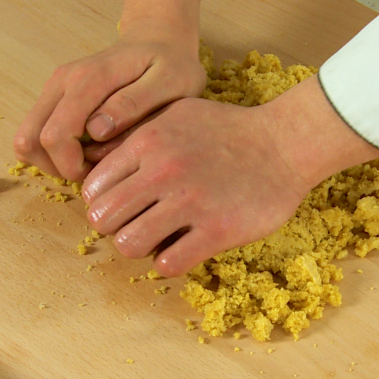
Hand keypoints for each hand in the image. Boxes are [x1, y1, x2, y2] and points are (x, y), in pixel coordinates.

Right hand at [12, 0, 207, 180]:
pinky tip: (89, 151)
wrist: (160, 40)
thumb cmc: (172, 65)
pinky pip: (38, 131)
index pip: (55, 135)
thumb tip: (96, 130)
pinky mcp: (56, 94)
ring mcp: (56, 87)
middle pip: (29, 140)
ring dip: (53, 160)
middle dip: (58, 167)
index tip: (102, 173)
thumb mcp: (170, 82)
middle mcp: (63, 81)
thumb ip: (134, 103)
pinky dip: (55, 150)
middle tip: (96, 172)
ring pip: (28, 137)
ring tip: (93, 162)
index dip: (72, 166)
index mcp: (89, 80)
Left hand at [81, 75, 378, 275]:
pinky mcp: (217, 230)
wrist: (285, 142)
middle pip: (103, 219)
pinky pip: (168, 263)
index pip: (94, 189)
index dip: (102, 202)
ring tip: (156, 239)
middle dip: (114, 227)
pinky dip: (168, 262)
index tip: (121, 207)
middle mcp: (163, 171)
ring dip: (139, 247)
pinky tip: (182, 249)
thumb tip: (94, 157)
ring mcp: (190, 202)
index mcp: (148, 142)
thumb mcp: (176, 114)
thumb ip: (135, 135)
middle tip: (135, 225)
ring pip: (128, 245)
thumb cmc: (228, 129)